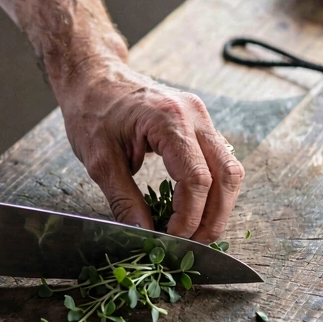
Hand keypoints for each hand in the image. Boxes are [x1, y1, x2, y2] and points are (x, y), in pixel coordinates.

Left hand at [58, 58, 243, 241]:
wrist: (94, 77)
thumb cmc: (92, 111)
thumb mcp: (99, 161)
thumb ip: (124, 200)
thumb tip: (144, 233)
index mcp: (168, 120)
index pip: (196, 179)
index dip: (189, 216)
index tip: (172, 237)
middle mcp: (194, 115)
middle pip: (226, 175)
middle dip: (214, 216)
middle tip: (194, 244)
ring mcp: (201, 117)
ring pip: (230, 169)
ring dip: (219, 205)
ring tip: (197, 231)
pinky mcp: (199, 124)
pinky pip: (219, 160)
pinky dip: (213, 188)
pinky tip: (195, 208)